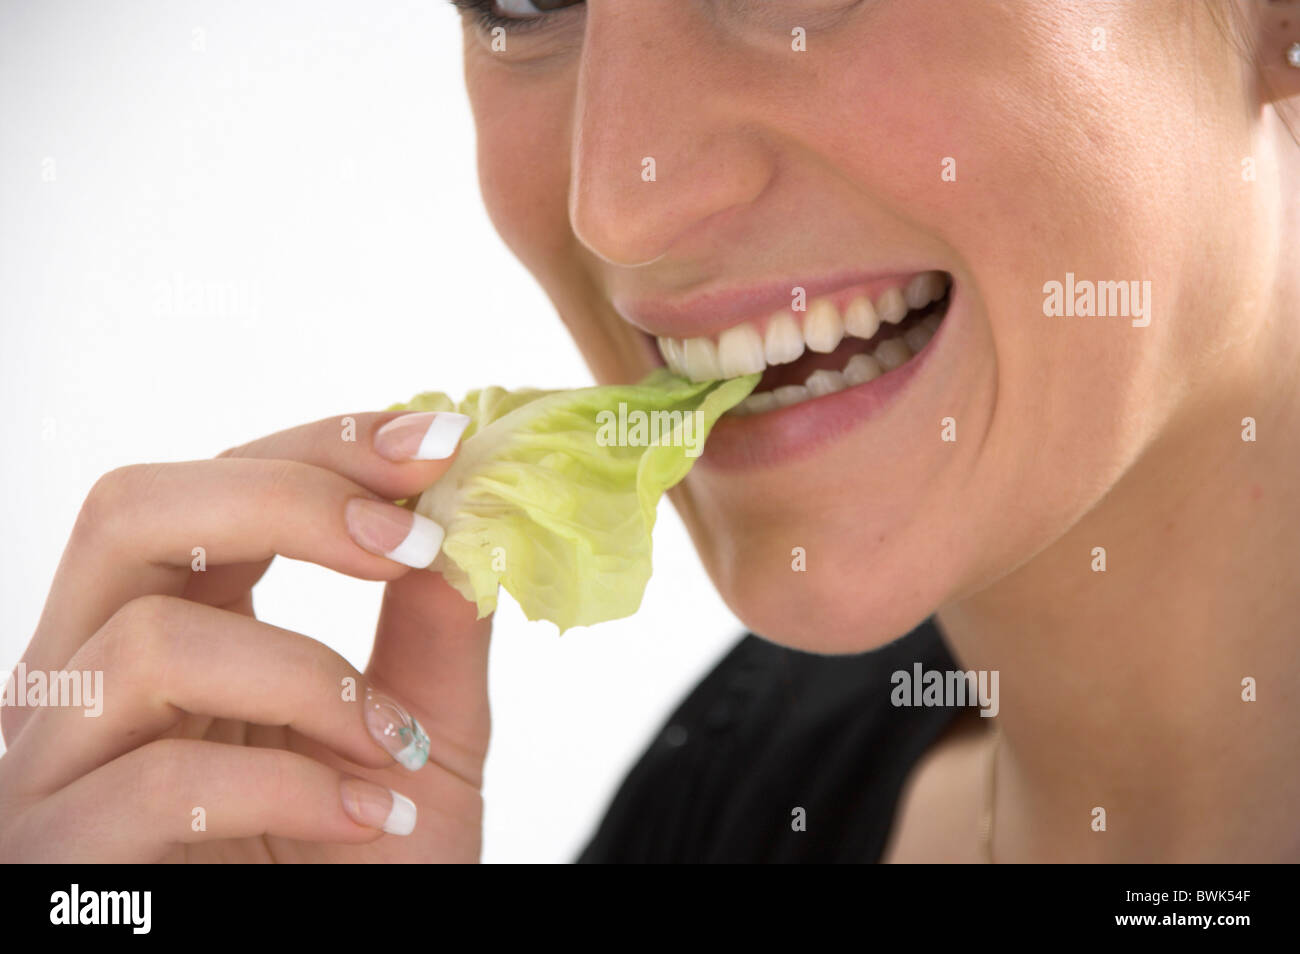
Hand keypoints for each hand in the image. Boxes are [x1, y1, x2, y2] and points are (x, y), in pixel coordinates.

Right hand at [0, 410, 488, 861]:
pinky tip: (366, 815)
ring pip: (148, 646)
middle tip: (410, 540)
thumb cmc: (364, 876)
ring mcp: (54, 772)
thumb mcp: (421, 740)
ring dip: (311, 679)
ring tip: (395, 747)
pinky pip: (152, 784)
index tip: (439, 442)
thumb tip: (473, 511)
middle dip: (288, 500)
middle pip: (130, 512)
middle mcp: (83, 684)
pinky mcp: (55, 861)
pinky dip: (288, 786)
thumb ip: (436, 629)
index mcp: (165, 634)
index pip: (208, 488)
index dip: (321, 448)